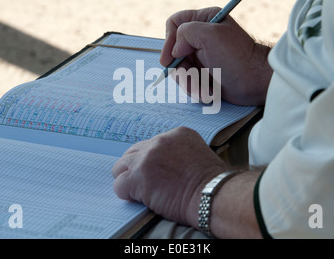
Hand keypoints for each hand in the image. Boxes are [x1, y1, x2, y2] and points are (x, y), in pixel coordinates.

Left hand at [112, 127, 229, 226]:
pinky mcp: (138, 177)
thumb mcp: (198, 153)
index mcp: (176, 134)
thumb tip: (164, 164)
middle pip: (133, 152)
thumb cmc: (212, 182)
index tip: (157, 172)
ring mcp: (147, 158)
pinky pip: (119, 186)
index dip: (151, 161)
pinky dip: (127, 194)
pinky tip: (141, 199)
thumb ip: (178, 153)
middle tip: (145, 182)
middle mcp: (159, 141)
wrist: (213, 195)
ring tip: (142, 191)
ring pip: (120, 167)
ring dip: (128, 180)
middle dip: (136, 168)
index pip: (151, 144)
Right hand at [161, 7, 272, 105]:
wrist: (255, 81)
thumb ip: (186, 32)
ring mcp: (202, 56)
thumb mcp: (210, 35)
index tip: (170, 58)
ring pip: (179, 69)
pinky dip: (195, 88)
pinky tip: (207, 92)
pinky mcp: (204, 73)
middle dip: (180, 68)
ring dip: (189, 82)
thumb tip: (175, 51)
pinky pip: (188, 81)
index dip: (169, 40)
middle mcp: (201, 37)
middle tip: (190, 77)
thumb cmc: (237, 57)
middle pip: (174, 51)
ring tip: (202, 89)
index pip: (174, 24)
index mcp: (205, 20)